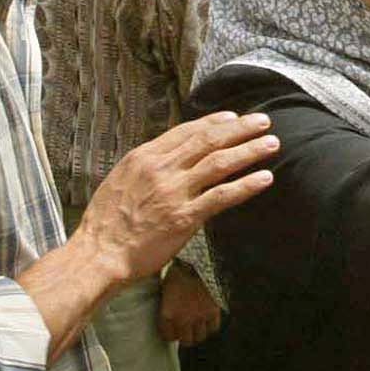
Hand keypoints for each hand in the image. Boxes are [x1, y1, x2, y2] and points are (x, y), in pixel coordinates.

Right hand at [72, 112, 277, 284]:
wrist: (98, 253)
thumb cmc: (107, 221)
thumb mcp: (122, 180)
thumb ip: (148, 166)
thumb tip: (171, 156)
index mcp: (145, 157)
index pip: (186, 132)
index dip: (214, 122)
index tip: (233, 117)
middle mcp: (161, 169)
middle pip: (208, 141)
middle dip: (239, 129)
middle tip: (262, 122)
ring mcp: (174, 192)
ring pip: (219, 163)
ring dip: (249, 150)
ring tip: (271, 143)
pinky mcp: (184, 217)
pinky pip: (221, 196)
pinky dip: (246, 185)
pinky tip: (265, 178)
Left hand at [157, 263, 223, 344]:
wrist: (195, 261)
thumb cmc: (177, 271)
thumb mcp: (165, 288)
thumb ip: (166, 304)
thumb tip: (168, 310)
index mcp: (167, 314)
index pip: (167, 336)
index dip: (169, 333)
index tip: (171, 329)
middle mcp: (182, 319)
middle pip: (185, 341)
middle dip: (184, 336)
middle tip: (184, 329)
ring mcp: (199, 317)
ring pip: (200, 337)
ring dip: (197, 333)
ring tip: (196, 326)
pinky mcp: (213, 311)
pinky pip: (213, 328)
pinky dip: (210, 326)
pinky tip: (207, 320)